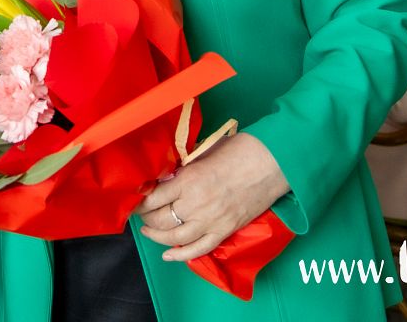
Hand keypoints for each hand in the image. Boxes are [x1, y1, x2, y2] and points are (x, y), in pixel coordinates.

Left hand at [133, 133, 288, 262]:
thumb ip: (183, 171)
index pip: (153, 198)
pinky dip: (181, 255)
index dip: (140, 201)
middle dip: (146, 219)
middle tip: (142, 215)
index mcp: (188, 181)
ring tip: (149, 232)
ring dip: (157, 237)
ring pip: (175, 238)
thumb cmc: (239, 150)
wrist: (272, 162)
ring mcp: (211, 221)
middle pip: (161, 220)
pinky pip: (199, 249)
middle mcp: (195, 204)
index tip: (135, 200)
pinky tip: (168, 255)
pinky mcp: (225, 231)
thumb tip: (165, 181)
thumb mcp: (202, 155)